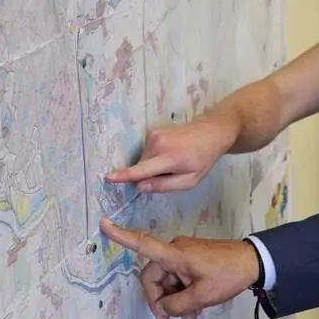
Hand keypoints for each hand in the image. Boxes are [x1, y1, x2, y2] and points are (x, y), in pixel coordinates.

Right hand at [99, 217, 259, 318]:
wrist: (253, 262)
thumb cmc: (227, 275)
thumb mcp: (202, 296)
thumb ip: (177, 305)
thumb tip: (164, 307)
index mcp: (175, 254)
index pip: (143, 244)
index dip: (122, 236)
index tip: (103, 224)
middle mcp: (175, 250)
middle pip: (153, 277)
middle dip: (160, 299)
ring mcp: (183, 255)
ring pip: (167, 280)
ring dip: (173, 299)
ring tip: (189, 316)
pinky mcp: (191, 259)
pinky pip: (178, 277)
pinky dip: (182, 293)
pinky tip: (192, 309)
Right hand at [105, 117, 236, 192]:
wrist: (210, 132)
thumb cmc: (202, 159)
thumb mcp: (190, 180)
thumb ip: (164, 185)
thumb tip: (140, 186)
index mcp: (170, 158)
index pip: (143, 170)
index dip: (125, 176)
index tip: (109, 178)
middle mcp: (159, 144)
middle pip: (142, 167)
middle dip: (150, 175)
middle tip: (171, 172)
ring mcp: (154, 135)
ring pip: (143, 160)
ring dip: (153, 165)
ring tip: (173, 161)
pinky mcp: (152, 131)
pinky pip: (146, 151)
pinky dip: (154, 156)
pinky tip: (170, 152)